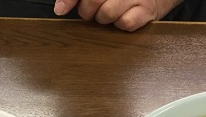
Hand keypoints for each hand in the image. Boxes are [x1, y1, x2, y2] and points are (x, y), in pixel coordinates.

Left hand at [54, 0, 181, 31]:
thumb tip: (60, 9)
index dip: (69, 0)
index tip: (61, 10)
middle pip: (92, 2)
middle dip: (87, 11)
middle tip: (92, 12)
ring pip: (107, 14)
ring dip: (104, 19)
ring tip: (109, 13)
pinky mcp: (146, 11)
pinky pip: (124, 24)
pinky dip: (120, 24)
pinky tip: (122, 18)